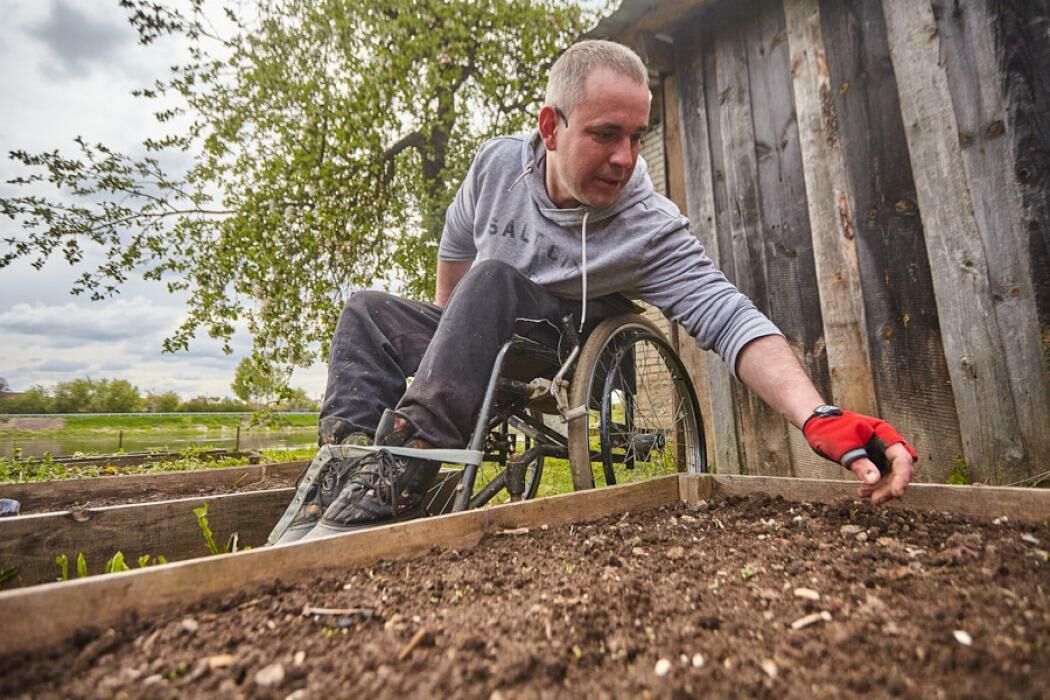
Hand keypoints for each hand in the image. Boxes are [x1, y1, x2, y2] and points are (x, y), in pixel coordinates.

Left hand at [802, 409, 916, 504]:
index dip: (902, 477)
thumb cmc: (830, 429)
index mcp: (884, 434)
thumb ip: (859, 462)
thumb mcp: (843, 446)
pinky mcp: (874, 459)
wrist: (818, 424)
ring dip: (881, 488)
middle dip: (890, 486)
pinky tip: (862, 491)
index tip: (897, 492)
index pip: (902, 458)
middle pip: (899, 470)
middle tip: (876, 500)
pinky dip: (874, 485)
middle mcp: (887, 443)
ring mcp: (881, 452)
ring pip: (891, 476)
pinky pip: (880, 476)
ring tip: (862, 494)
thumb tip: (874, 479)